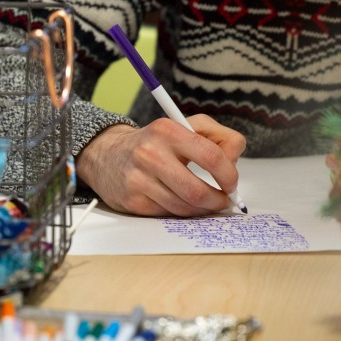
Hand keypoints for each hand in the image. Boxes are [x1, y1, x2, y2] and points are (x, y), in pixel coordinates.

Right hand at [76, 115, 245, 216]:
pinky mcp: (132, 201)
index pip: (210, 156)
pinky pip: (168, 214)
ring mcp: (138, 180)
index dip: (228, 174)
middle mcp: (149, 154)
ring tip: (204, 201)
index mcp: (167, 131)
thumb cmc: (153, 143)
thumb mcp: (184, 126)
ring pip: (184, 207)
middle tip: (223, 200)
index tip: (232, 183)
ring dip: (200, 209)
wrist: (106, 155)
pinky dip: (180, 211)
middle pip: (197, 191)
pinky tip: (180, 201)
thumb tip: (234, 160)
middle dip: (217, 200)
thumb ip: (218, 136)